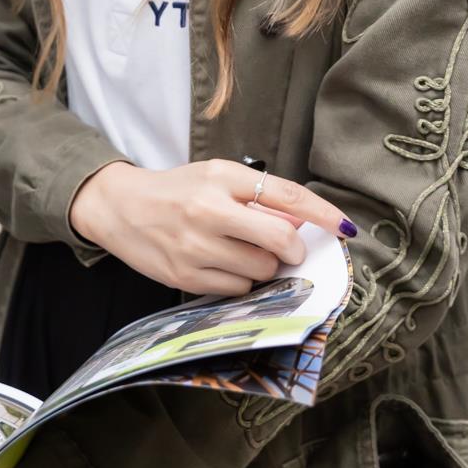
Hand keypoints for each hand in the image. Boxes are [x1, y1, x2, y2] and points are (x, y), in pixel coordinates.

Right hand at [68, 160, 354, 294]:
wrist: (120, 207)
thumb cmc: (177, 191)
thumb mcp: (216, 178)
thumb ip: (259, 198)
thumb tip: (301, 226)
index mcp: (221, 177)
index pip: (286, 196)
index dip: (322, 214)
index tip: (347, 228)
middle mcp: (208, 209)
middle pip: (279, 241)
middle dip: (290, 250)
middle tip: (281, 247)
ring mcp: (195, 246)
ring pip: (261, 271)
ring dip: (261, 267)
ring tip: (237, 251)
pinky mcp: (184, 276)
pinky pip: (237, 290)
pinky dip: (239, 282)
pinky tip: (220, 265)